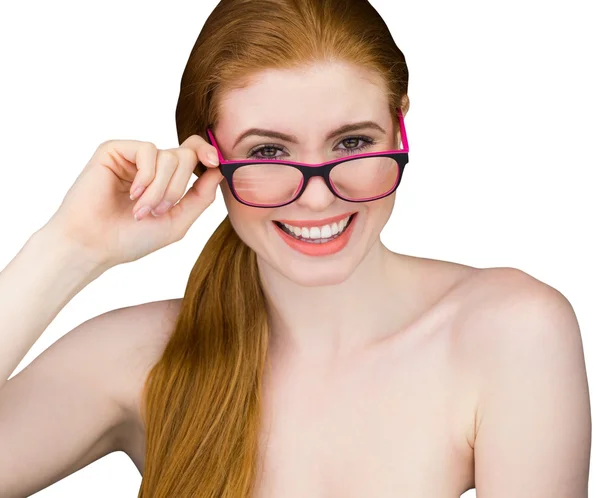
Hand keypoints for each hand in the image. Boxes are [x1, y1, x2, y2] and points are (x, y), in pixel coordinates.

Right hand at [44, 135, 223, 268]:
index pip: (193, 154)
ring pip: (169, 156)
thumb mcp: (177, 222)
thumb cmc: (131, 239)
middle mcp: (151, 165)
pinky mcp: (114, 150)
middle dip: (178, 188)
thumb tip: (219, 170)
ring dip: (160, 189)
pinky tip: (133, 194)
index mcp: (166, 179)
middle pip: (185, 155)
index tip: (216, 162)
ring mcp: (132, 157)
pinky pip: (147, 150)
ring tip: (140, 210)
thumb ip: (201, 197)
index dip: (207, 153)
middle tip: (159, 211)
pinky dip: (146, 176)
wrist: (94, 245)